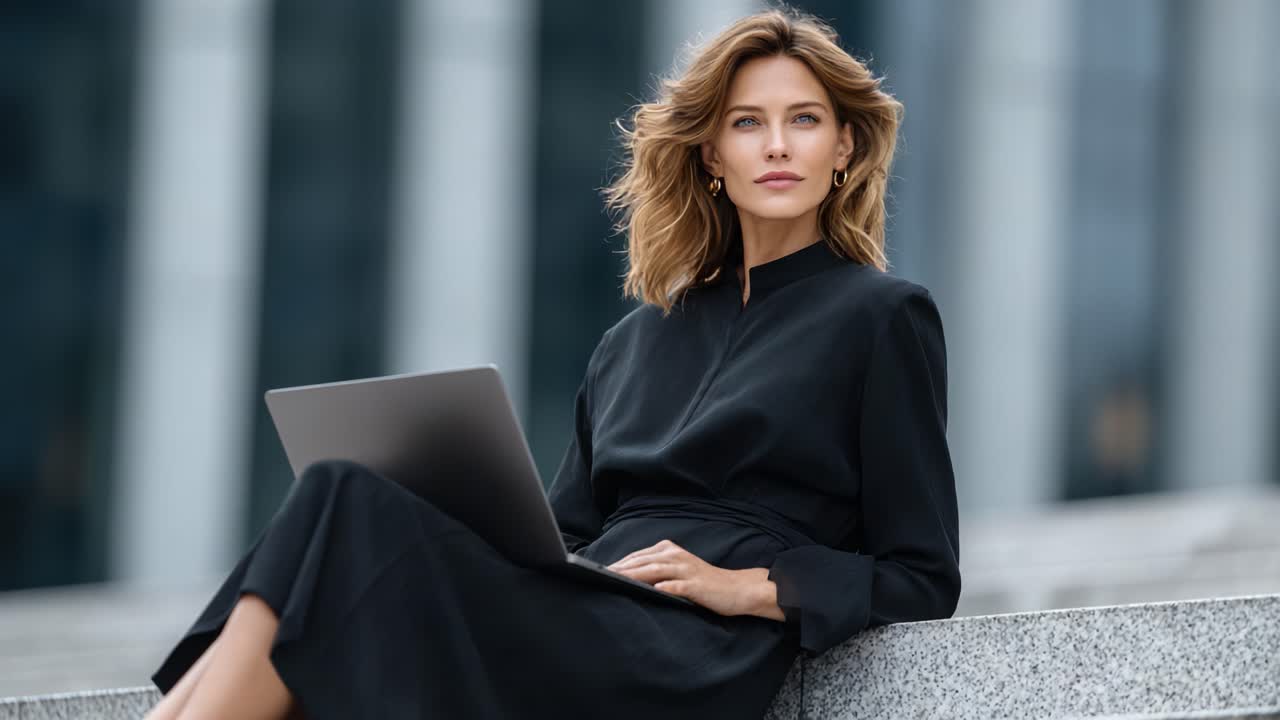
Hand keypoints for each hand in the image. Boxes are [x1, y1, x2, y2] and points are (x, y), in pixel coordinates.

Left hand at [607, 539, 781, 619]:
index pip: (638, 556)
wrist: (736, 589)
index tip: (599, 570)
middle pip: (643, 561)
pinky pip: (677, 586)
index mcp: (670, 551)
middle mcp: (676, 556)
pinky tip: (653, 590)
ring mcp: (686, 570)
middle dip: (621, 568)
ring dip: (635, 574)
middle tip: (601, 575)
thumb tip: (629, 577)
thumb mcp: (679, 571)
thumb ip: (657, 570)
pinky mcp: (696, 585)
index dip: (619, 563)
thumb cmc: (704, 583)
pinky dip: (664, 587)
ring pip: (656, 570)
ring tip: (617, 579)